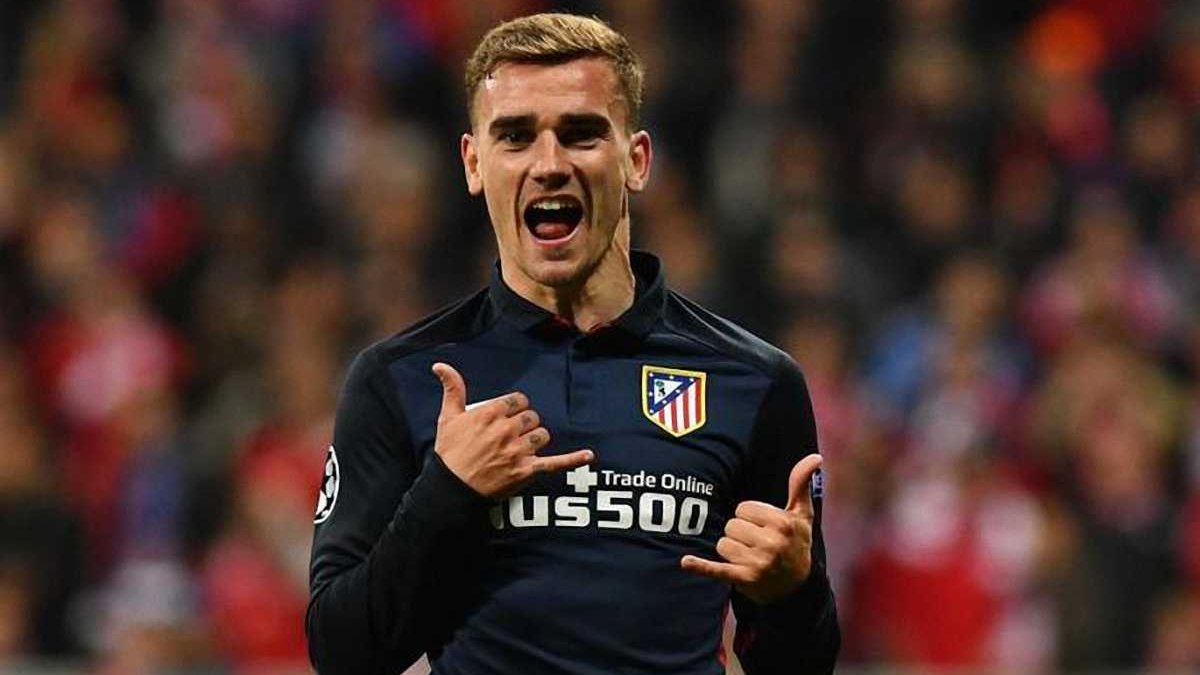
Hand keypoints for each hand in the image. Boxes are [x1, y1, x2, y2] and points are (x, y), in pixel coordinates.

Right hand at [432, 363, 593, 497]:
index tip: (509, 415)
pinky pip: (555, 463)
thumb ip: (452, 388)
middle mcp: (506, 430)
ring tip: (523, 446)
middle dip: (525, 423)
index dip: (515, 407)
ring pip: (542, 435)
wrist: (451, 489)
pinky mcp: (526, 471)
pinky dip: (573, 460)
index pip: (518, 400)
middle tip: (511, 434)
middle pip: (531, 417)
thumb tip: (440, 365)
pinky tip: (589, 455)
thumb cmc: (449, 453)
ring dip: (536, 439)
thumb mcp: (447, 417)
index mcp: (490, 413)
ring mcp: (518, 451)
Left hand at [680, 454, 821, 603]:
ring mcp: (758, 563)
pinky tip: (686, 562)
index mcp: (783, 523)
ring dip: (731, 550)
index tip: (763, 527)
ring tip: (750, 557)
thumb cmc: (796, 543)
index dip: (750, 516)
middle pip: (731, 525)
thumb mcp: (801, 514)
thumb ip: (801, 483)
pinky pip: (717, 569)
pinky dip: (701, 566)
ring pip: (722, 544)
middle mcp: (771, 543)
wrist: (797, 586)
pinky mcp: (744, 579)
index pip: (743, 508)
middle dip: (740, 533)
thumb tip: (815, 456)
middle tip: (757, 544)